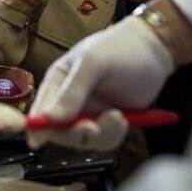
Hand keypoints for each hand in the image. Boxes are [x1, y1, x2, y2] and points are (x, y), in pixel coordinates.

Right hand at [26, 16, 173, 150]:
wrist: (154, 50)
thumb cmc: (119, 48)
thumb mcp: (92, 63)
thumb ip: (71, 91)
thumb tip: (50, 118)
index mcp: (58, 82)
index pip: (40, 109)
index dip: (37, 127)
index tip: (37, 142)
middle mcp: (69, 100)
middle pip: (60, 131)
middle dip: (75, 133)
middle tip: (92, 128)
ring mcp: (89, 112)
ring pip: (84, 139)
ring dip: (101, 134)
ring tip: (118, 117)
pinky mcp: (108, 122)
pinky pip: (104, 140)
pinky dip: (113, 135)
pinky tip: (124, 119)